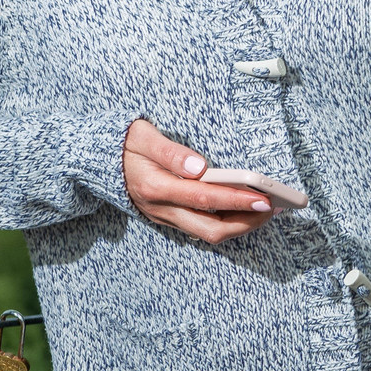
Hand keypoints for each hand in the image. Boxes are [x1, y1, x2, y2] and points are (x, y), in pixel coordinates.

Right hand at [122, 118, 273, 243]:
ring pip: (208, 233)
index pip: (204, 198)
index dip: (236, 199)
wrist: (94, 162)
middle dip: (247, 222)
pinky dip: (227, 222)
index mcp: (155, 187)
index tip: (264, 197)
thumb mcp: (141, 136)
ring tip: (267, 210)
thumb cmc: (122, 144)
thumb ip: (170, 151)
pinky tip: (245, 210)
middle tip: (275, 207)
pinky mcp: (169, 219)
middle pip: (211, 229)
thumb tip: (200, 166)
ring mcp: (165, 217)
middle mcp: (161, 208)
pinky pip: (202, 229)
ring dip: (240, 225)